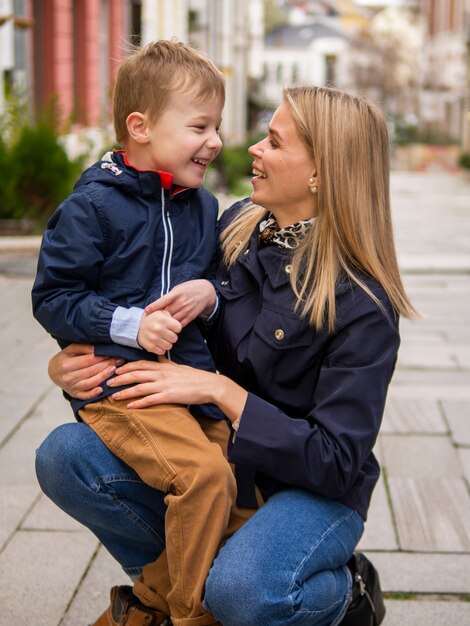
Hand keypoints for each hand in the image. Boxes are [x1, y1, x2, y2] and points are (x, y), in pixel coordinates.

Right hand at [48, 344, 120, 399]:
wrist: (53, 372)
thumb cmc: (64, 359)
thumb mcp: (70, 350)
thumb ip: (84, 348)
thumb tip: (98, 349)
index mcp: (66, 365)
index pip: (89, 360)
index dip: (102, 356)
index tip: (113, 353)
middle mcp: (68, 377)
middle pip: (92, 370)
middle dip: (107, 364)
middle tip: (120, 360)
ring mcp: (71, 388)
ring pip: (91, 382)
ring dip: (104, 376)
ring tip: (115, 369)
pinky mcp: (75, 395)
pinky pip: (86, 395)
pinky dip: (93, 393)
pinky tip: (102, 389)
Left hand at [108, 357, 247, 420]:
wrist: (208, 385)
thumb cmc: (193, 377)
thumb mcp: (177, 366)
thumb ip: (165, 362)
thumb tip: (157, 356)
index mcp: (163, 366)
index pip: (141, 364)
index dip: (126, 367)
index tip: (116, 369)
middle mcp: (161, 374)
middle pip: (136, 374)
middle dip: (120, 378)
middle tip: (108, 382)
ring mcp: (164, 385)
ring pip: (139, 387)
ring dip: (125, 392)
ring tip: (113, 396)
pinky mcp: (169, 396)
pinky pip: (150, 400)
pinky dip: (138, 403)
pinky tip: (130, 407)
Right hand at [137, 310, 181, 354]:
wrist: (136, 325)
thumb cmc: (152, 318)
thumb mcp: (161, 312)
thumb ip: (171, 317)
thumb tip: (178, 325)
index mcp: (162, 319)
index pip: (179, 328)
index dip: (176, 328)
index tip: (171, 328)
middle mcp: (158, 329)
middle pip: (175, 338)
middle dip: (172, 336)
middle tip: (166, 334)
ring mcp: (154, 339)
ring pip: (169, 346)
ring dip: (167, 343)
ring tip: (162, 339)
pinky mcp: (150, 347)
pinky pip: (162, 352)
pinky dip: (161, 349)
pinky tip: (158, 343)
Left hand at [145, 280, 216, 326]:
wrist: (206, 292)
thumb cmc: (189, 289)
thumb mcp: (178, 288)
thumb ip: (169, 296)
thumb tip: (158, 305)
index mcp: (177, 293)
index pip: (163, 300)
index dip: (154, 306)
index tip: (146, 311)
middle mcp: (181, 302)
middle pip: (166, 312)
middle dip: (158, 316)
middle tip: (151, 320)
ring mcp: (186, 310)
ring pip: (172, 320)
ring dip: (166, 323)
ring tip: (159, 325)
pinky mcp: (191, 316)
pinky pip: (180, 324)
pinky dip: (174, 326)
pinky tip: (170, 327)